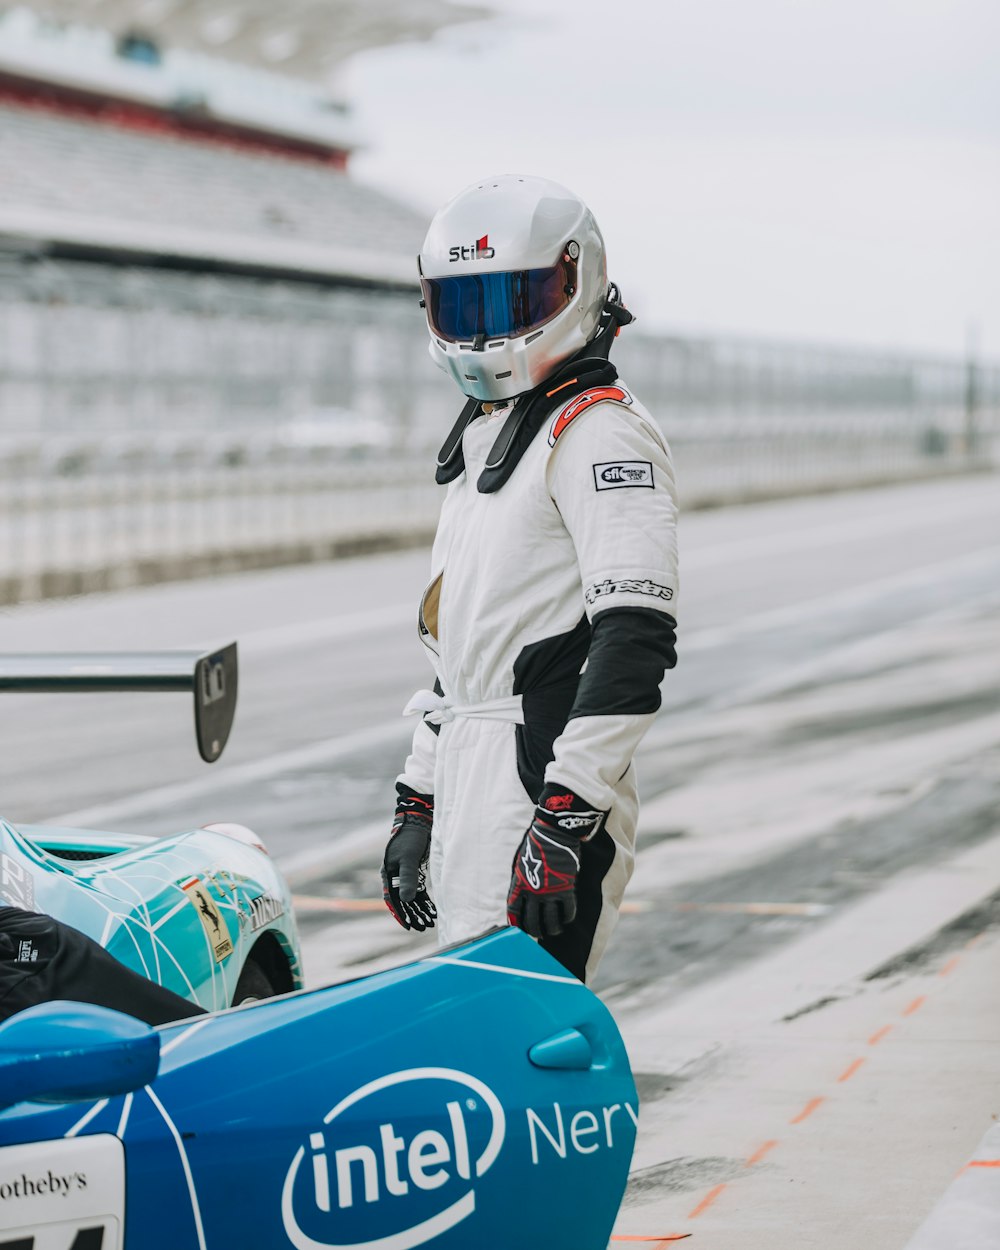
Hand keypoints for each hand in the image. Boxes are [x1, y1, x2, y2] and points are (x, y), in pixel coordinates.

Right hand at [381, 785, 436, 931]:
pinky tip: (433, 910)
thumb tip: (406, 900)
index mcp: (388, 874)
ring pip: (412, 897)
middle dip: (412, 914)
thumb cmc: (410, 838)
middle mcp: (395, 876)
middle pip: (403, 900)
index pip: (392, 899)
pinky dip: (425, 900)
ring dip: (420, 909)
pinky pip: (420, 890)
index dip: (400, 913)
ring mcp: (406, 874)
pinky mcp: (417, 871)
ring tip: (429, 923)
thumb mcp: (408, 858)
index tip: (408, 926)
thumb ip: (407, 878)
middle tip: (422, 928)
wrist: (420, 821)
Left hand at [507, 787, 606, 938]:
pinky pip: (567, 912)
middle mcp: (533, 893)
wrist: (554, 832)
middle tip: (540, 933)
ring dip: (552, 930)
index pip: (514, 912)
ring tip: (555, 930)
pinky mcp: (566, 890)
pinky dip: (567, 918)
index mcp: (519, 885)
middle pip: (532, 922)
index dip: (517, 923)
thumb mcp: (521, 863)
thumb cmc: (536, 844)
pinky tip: (567, 918)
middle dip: (535, 931)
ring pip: (551, 922)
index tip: (520, 929)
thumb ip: (522, 881)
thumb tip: (524, 895)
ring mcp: (550, 893)